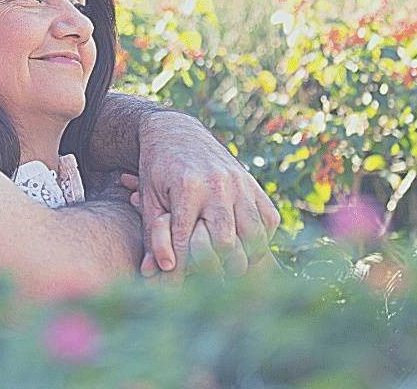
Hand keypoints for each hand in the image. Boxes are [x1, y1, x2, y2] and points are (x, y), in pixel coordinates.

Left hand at [133, 113, 279, 275]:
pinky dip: (262, 238)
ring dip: (244, 257)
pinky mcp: (252, 183)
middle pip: (226, 242)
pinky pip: (268, 218)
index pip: (186, 240)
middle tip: (208, 281)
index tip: (175, 283)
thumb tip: (152, 273)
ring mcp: (239, 182)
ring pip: (253, 233)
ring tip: (231, 270)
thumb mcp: (148, 198)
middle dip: (217, 267)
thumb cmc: (157, 169)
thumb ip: (152, 235)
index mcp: (187, 187)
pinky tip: (247, 247)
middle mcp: (217, 184)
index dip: (180, 267)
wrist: (176, 133)